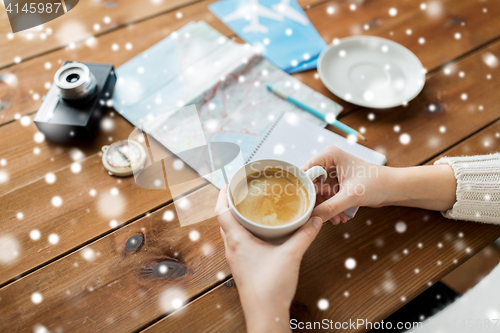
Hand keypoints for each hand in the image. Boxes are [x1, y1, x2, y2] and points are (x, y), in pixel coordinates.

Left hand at [215, 185, 321, 332]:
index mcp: (237, 240)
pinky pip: (238, 241)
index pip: (221, 210)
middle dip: (231, 202)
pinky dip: (245, 230)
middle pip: (224, 219)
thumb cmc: (270, 287)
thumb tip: (315, 219)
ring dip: (237, 217)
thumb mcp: (291, 255)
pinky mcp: (242, 266)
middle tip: (243, 189)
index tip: (231, 180)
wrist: (265, 314)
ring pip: (230, 231)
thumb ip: (305, 234)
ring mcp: (236, 258)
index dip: (224, 193)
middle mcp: (232, 248)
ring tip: (251, 206)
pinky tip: (260, 231)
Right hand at [303, 146, 456, 222]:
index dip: (302, 189)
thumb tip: (312, 218)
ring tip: (336, 218)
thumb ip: (329, 207)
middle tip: (321, 216)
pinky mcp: (336, 184)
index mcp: (329, 156)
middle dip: (316, 203)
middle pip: (310, 185)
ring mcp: (332, 174)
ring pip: (318, 194)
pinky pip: (326, 198)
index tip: (301, 205)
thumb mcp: (351, 196)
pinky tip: (339, 217)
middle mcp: (328, 162)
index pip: (305, 172)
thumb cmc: (378, 183)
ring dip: (325, 208)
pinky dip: (331, 209)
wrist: (396, 188)